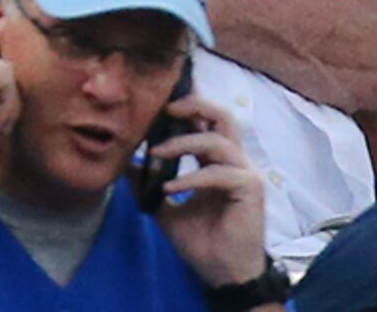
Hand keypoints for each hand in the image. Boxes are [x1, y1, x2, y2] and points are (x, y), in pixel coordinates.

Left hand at [144, 94, 271, 293]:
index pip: (207, 122)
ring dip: (184, 142)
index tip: (160, 101)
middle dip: (194, 105)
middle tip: (166, 108)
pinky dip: (193, 177)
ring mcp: (245, 173)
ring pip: (218, 140)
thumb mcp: (166, 209)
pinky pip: (220, 173)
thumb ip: (149, 185)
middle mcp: (234, 161)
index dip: (188, 106)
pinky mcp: (250, 188)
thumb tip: (125, 164)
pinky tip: (171, 187)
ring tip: (156, 153)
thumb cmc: (202, 243)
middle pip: (222, 116)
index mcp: (218, 162)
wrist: (223, 275)